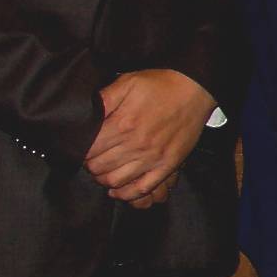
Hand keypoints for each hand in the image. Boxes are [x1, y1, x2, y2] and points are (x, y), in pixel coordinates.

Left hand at [84, 69, 216, 205]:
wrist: (195, 89)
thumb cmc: (160, 85)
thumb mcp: (127, 83)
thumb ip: (103, 99)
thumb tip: (84, 115)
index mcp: (122, 124)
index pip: (88, 150)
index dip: (80, 151)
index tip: (83, 147)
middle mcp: (136, 144)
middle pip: (99, 168)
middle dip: (91, 164)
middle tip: (93, 158)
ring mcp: (153, 157)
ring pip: (116, 181)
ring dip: (104, 179)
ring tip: (104, 170)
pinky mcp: (168, 165)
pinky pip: (143, 188)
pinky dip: (127, 194)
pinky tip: (119, 190)